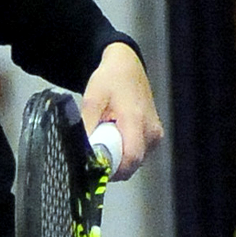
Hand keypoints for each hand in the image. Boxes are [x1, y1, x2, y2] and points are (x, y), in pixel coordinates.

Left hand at [80, 42, 163, 179]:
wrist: (127, 68)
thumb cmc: (111, 80)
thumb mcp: (91, 99)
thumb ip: (86, 127)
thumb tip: (80, 151)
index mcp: (136, 120)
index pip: (130, 158)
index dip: (111, 168)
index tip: (95, 166)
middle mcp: (151, 131)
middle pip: (131, 164)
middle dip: (112, 163)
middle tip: (96, 148)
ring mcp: (155, 135)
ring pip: (134, 161)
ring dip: (118, 156)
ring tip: (106, 136)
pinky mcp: (154, 137)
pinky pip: (137, 154)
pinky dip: (124, 150)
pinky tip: (115, 135)